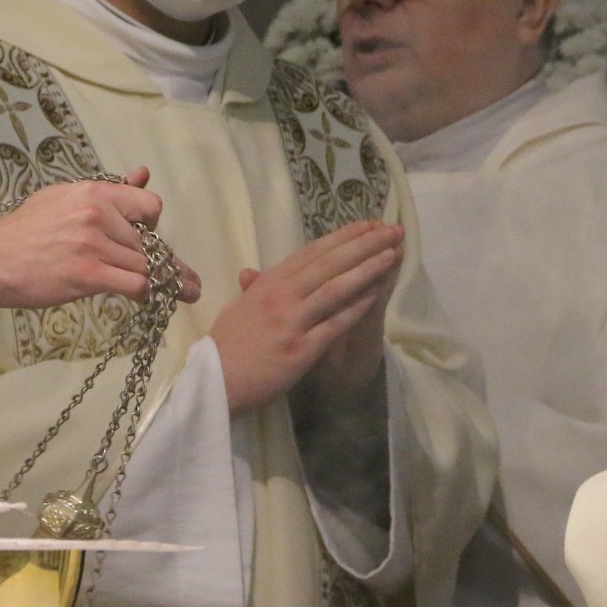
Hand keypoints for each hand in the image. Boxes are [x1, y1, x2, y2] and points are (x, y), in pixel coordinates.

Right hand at [0, 167, 200, 308]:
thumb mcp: (63, 198)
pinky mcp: (88, 274)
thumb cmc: (23, 232)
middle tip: (189, 282)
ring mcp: (93, 244)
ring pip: (146, 265)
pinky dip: (146, 294)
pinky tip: (148, 300)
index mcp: (93, 192)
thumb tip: (142, 172)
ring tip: (185, 293)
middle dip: (167, 263)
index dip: (153, 225)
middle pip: (150, 241)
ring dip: (166, 282)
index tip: (148, 242)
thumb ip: (106, 190)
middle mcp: (97, 213)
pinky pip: (135, 284)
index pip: (149, 204)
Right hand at [209, 221, 403, 415]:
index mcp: (266, 283)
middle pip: (329, 263)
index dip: (342, 237)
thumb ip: (253, 290)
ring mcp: (292, 321)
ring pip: (335, 288)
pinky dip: (357, 307)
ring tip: (392, 255)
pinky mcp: (301, 349)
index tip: (367, 225)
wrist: (214, 381)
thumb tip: (252, 274)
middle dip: (363, 244)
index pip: (311, 252)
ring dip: (366, 269)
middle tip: (392, 230)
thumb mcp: (236, 308)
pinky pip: (335, 324)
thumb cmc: (225, 346)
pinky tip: (376, 294)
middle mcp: (281, 296)